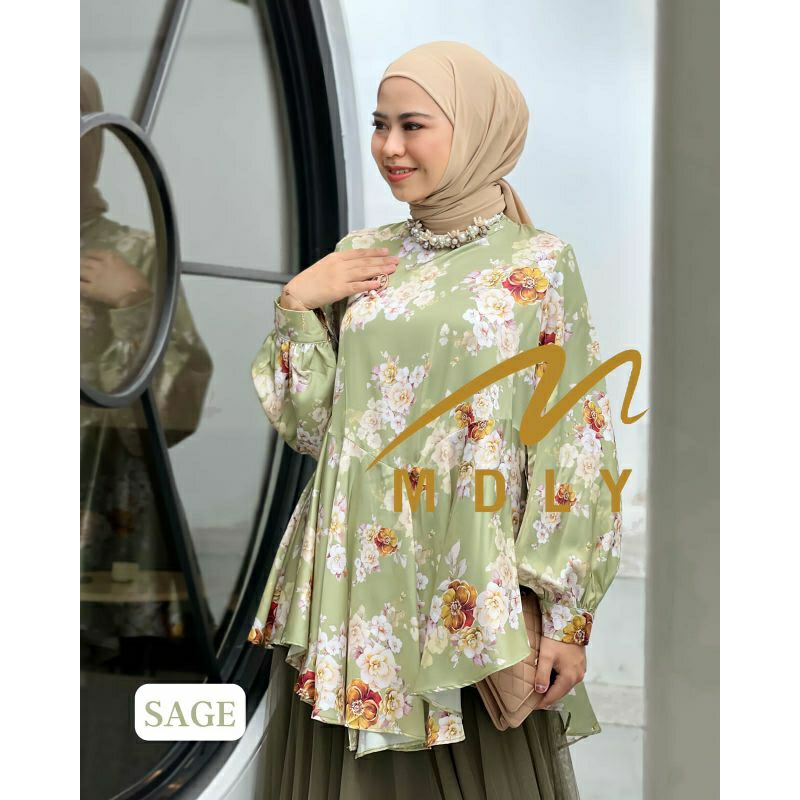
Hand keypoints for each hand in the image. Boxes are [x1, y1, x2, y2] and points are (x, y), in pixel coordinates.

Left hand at [80, 249, 151, 308]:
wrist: (137, 294)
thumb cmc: (138, 281)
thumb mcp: (129, 267)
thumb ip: (118, 265)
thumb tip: (116, 267)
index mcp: (110, 257)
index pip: (93, 253)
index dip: (86, 255)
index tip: (84, 256)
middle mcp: (99, 264)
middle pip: (82, 261)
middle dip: (77, 263)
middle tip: (73, 266)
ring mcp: (95, 277)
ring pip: (78, 271)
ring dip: (74, 273)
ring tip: (70, 274)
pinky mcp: (92, 290)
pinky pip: (79, 285)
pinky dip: (74, 284)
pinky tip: (73, 285)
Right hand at [280, 247, 399, 309]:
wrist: (297, 292)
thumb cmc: (310, 282)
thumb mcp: (325, 267)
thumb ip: (339, 265)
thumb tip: (354, 265)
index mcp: (336, 258)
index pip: (359, 253)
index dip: (374, 252)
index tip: (386, 252)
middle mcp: (339, 265)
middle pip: (365, 261)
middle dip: (382, 261)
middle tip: (396, 260)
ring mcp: (339, 277)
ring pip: (364, 272)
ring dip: (380, 270)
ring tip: (392, 269)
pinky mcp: (338, 290)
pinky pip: (357, 287)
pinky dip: (369, 284)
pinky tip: (379, 283)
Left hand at [534, 636, 586, 709]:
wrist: (570, 623)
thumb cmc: (556, 639)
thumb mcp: (546, 656)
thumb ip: (542, 674)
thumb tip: (540, 691)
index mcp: (569, 677)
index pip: (554, 695)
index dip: (543, 702)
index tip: (533, 706)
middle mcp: (578, 676)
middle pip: (561, 691)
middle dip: (549, 696)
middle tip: (536, 699)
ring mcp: (581, 671)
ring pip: (565, 685)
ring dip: (554, 688)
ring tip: (542, 689)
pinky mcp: (581, 664)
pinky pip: (569, 677)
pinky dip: (560, 680)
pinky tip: (551, 677)